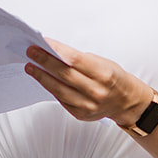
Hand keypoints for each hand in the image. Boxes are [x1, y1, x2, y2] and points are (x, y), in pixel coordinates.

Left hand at [25, 39, 149, 127]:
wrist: (126, 102)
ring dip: (42, 77)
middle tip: (31, 52)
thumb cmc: (114, 78)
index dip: (56, 50)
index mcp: (104, 74)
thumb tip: (55, 53)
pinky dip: (51, 88)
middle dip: (44, 62)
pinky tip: (43, 80)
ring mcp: (88, 105)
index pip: (74, 59)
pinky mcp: (81, 114)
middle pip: (64, 75)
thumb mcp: (103, 63)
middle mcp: (97, 91)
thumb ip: (80, 60)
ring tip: (30, 67)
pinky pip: (61, 100)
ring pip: (59, 90)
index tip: (43, 42)